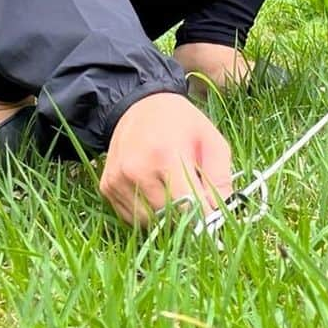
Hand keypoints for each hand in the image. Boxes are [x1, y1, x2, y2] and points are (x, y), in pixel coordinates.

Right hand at [99, 92, 232, 226]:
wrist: (140, 104)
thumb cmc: (182, 123)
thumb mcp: (211, 140)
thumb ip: (221, 179)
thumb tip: (221, 215)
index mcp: (166, 156)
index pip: (187, 207)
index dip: (203, 218)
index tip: (212, 220)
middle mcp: (137, 170)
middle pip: (168, 217)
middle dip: (185, 216)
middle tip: (194, 200)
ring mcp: (118, 180)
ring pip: (148, 222)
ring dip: (164, 216)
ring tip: (172, 191)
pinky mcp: (106, 187)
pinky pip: (130, 217)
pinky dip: (146, 212)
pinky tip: (154, 190)